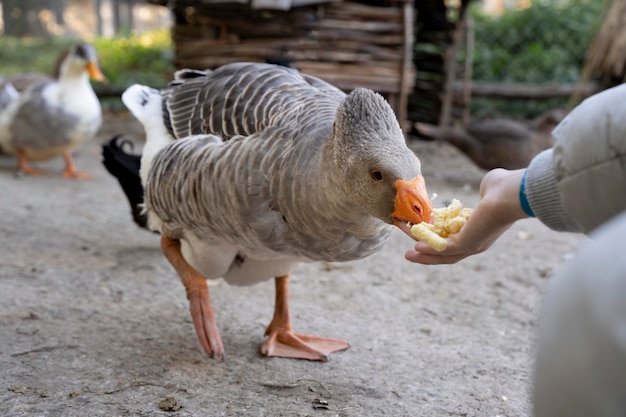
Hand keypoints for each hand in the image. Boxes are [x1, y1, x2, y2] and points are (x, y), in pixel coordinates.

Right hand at [405, 168, 529, 264]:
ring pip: (444, 255)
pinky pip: (443, 249)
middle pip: (448, 254)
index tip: (425, 236)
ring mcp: (473, 245)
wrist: (511, 195)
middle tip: (411, 253)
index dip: (440, 240)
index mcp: (483, 231)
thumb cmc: (503, 188)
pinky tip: (416, 246)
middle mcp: (478, 242)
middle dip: (428, 255)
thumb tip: (487, 188)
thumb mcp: (490, 188)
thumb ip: (485, 191)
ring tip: (408, 255)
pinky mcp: (466, 243)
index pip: (458, 241)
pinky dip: (428, 250)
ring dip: (424, 256)